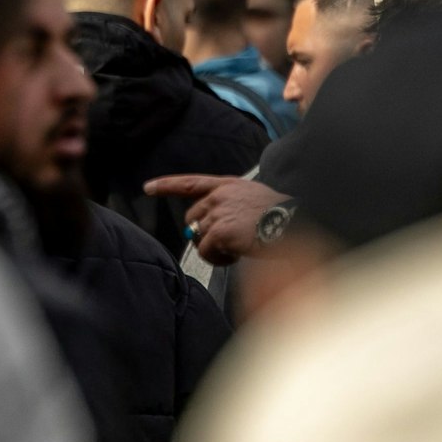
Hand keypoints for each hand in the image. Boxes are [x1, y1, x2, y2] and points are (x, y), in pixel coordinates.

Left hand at [145, 175, 290, 265]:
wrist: (293, 226)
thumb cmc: (281, 218)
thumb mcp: (255, 200)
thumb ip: (231, 207)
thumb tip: (211, 230)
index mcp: (228, 185)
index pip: (190, 183)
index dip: (167, 185)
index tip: (148, 187)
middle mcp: (219, 195)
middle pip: (193, 219)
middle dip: (203, 235)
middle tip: (226, 246)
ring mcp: (218, 212)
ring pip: (199, 238)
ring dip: (215, 250)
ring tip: (238, 250)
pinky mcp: (218, 231)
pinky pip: (205, 251)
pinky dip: (218, 259)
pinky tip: (237, 255)